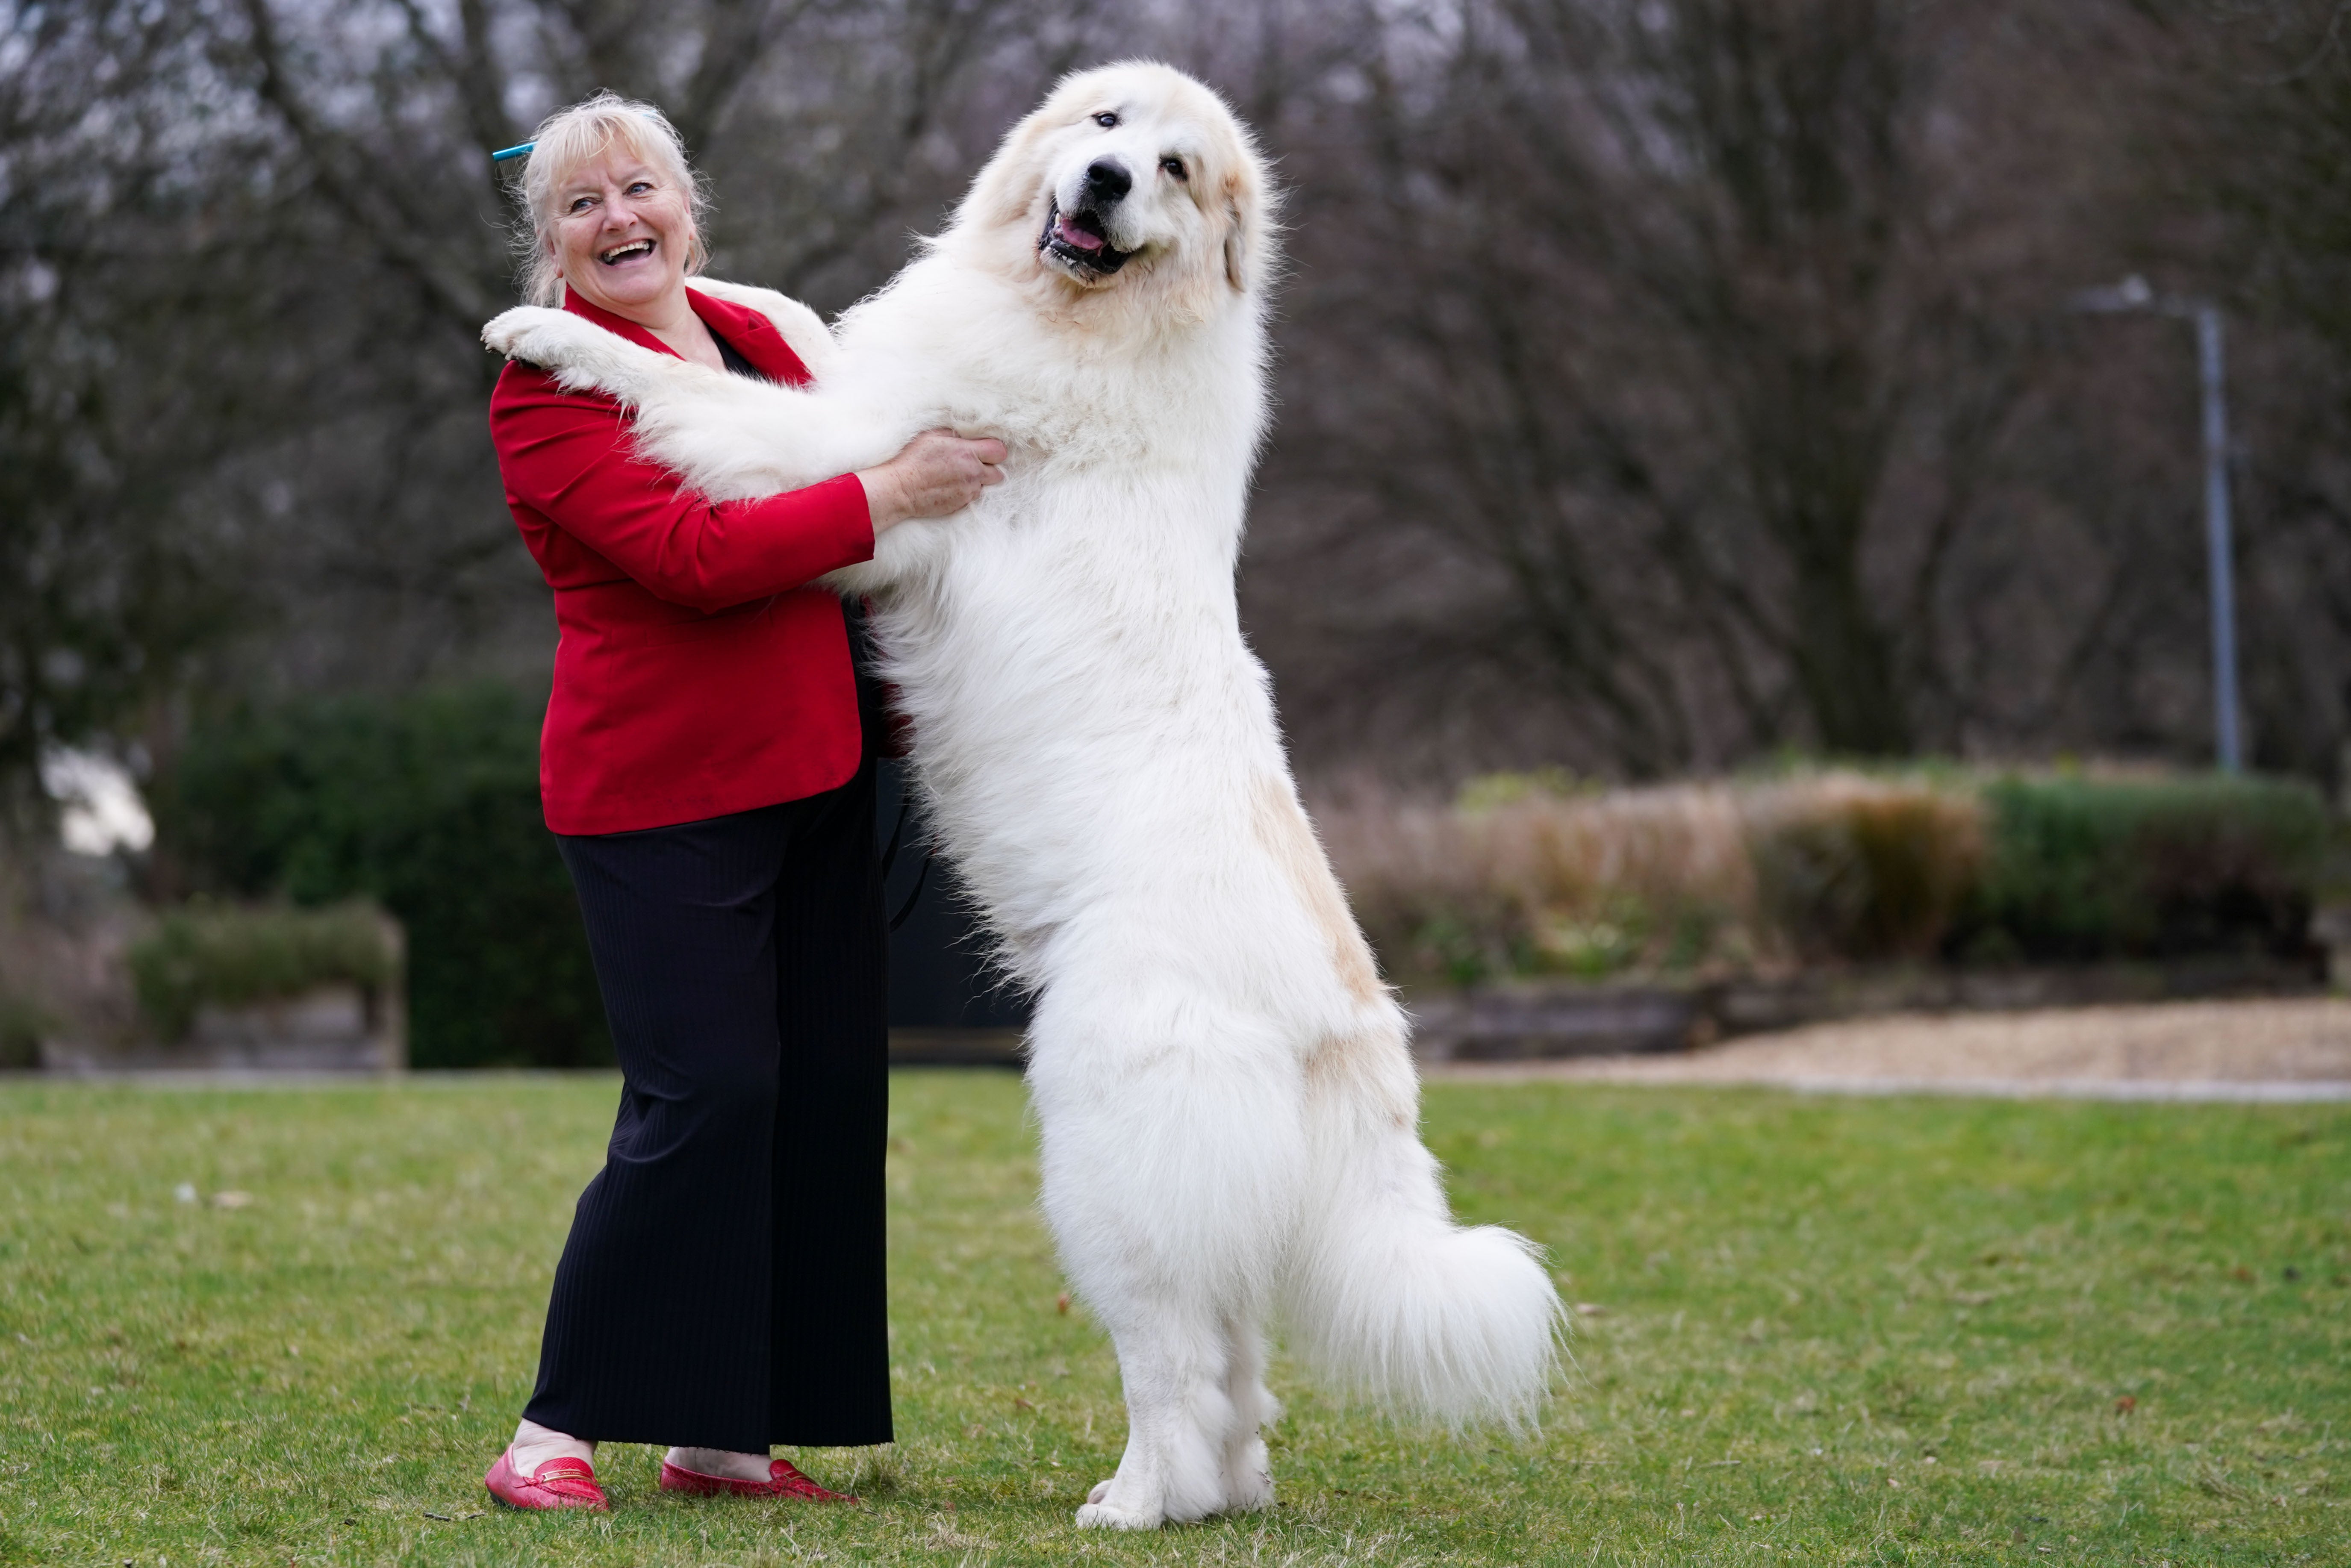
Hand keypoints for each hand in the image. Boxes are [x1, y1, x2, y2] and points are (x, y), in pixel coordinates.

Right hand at [857, 429, 1006, 533]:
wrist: (900, 489)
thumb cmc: (912, 459)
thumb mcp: (931, 436)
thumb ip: (954, 434)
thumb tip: (966, 434)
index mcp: (967, 453)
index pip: (1000, 451)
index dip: (994, 450)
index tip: (985, 450)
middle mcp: (972, 473)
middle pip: (999, 473)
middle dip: (990, 468)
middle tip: (975, 464)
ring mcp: (968, 491)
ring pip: (984, 486)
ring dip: (976, 481)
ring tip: (958, 475)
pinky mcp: (961, 504)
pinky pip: (972, 497)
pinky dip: (966, 491)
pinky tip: (951, 486)